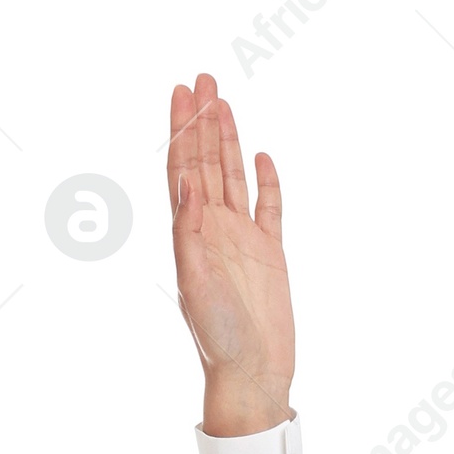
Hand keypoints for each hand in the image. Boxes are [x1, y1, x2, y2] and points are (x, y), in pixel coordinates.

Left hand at [168, 71, 294, 434]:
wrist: (252, 375)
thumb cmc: (218, 338)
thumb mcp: (196, 281)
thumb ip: (189, 230)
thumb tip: (186, 181)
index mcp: (190, 235)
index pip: (183, 170)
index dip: (182, 130)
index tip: (181, 92)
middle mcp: (214, 231)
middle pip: (207, 163)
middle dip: (203, 121)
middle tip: (202, 78)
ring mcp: (243, 240)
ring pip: (234, 176)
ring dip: (229, 139)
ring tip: (223, 100)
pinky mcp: (271, 254)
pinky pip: (269, 207)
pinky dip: (266, 180)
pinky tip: (262, 156)